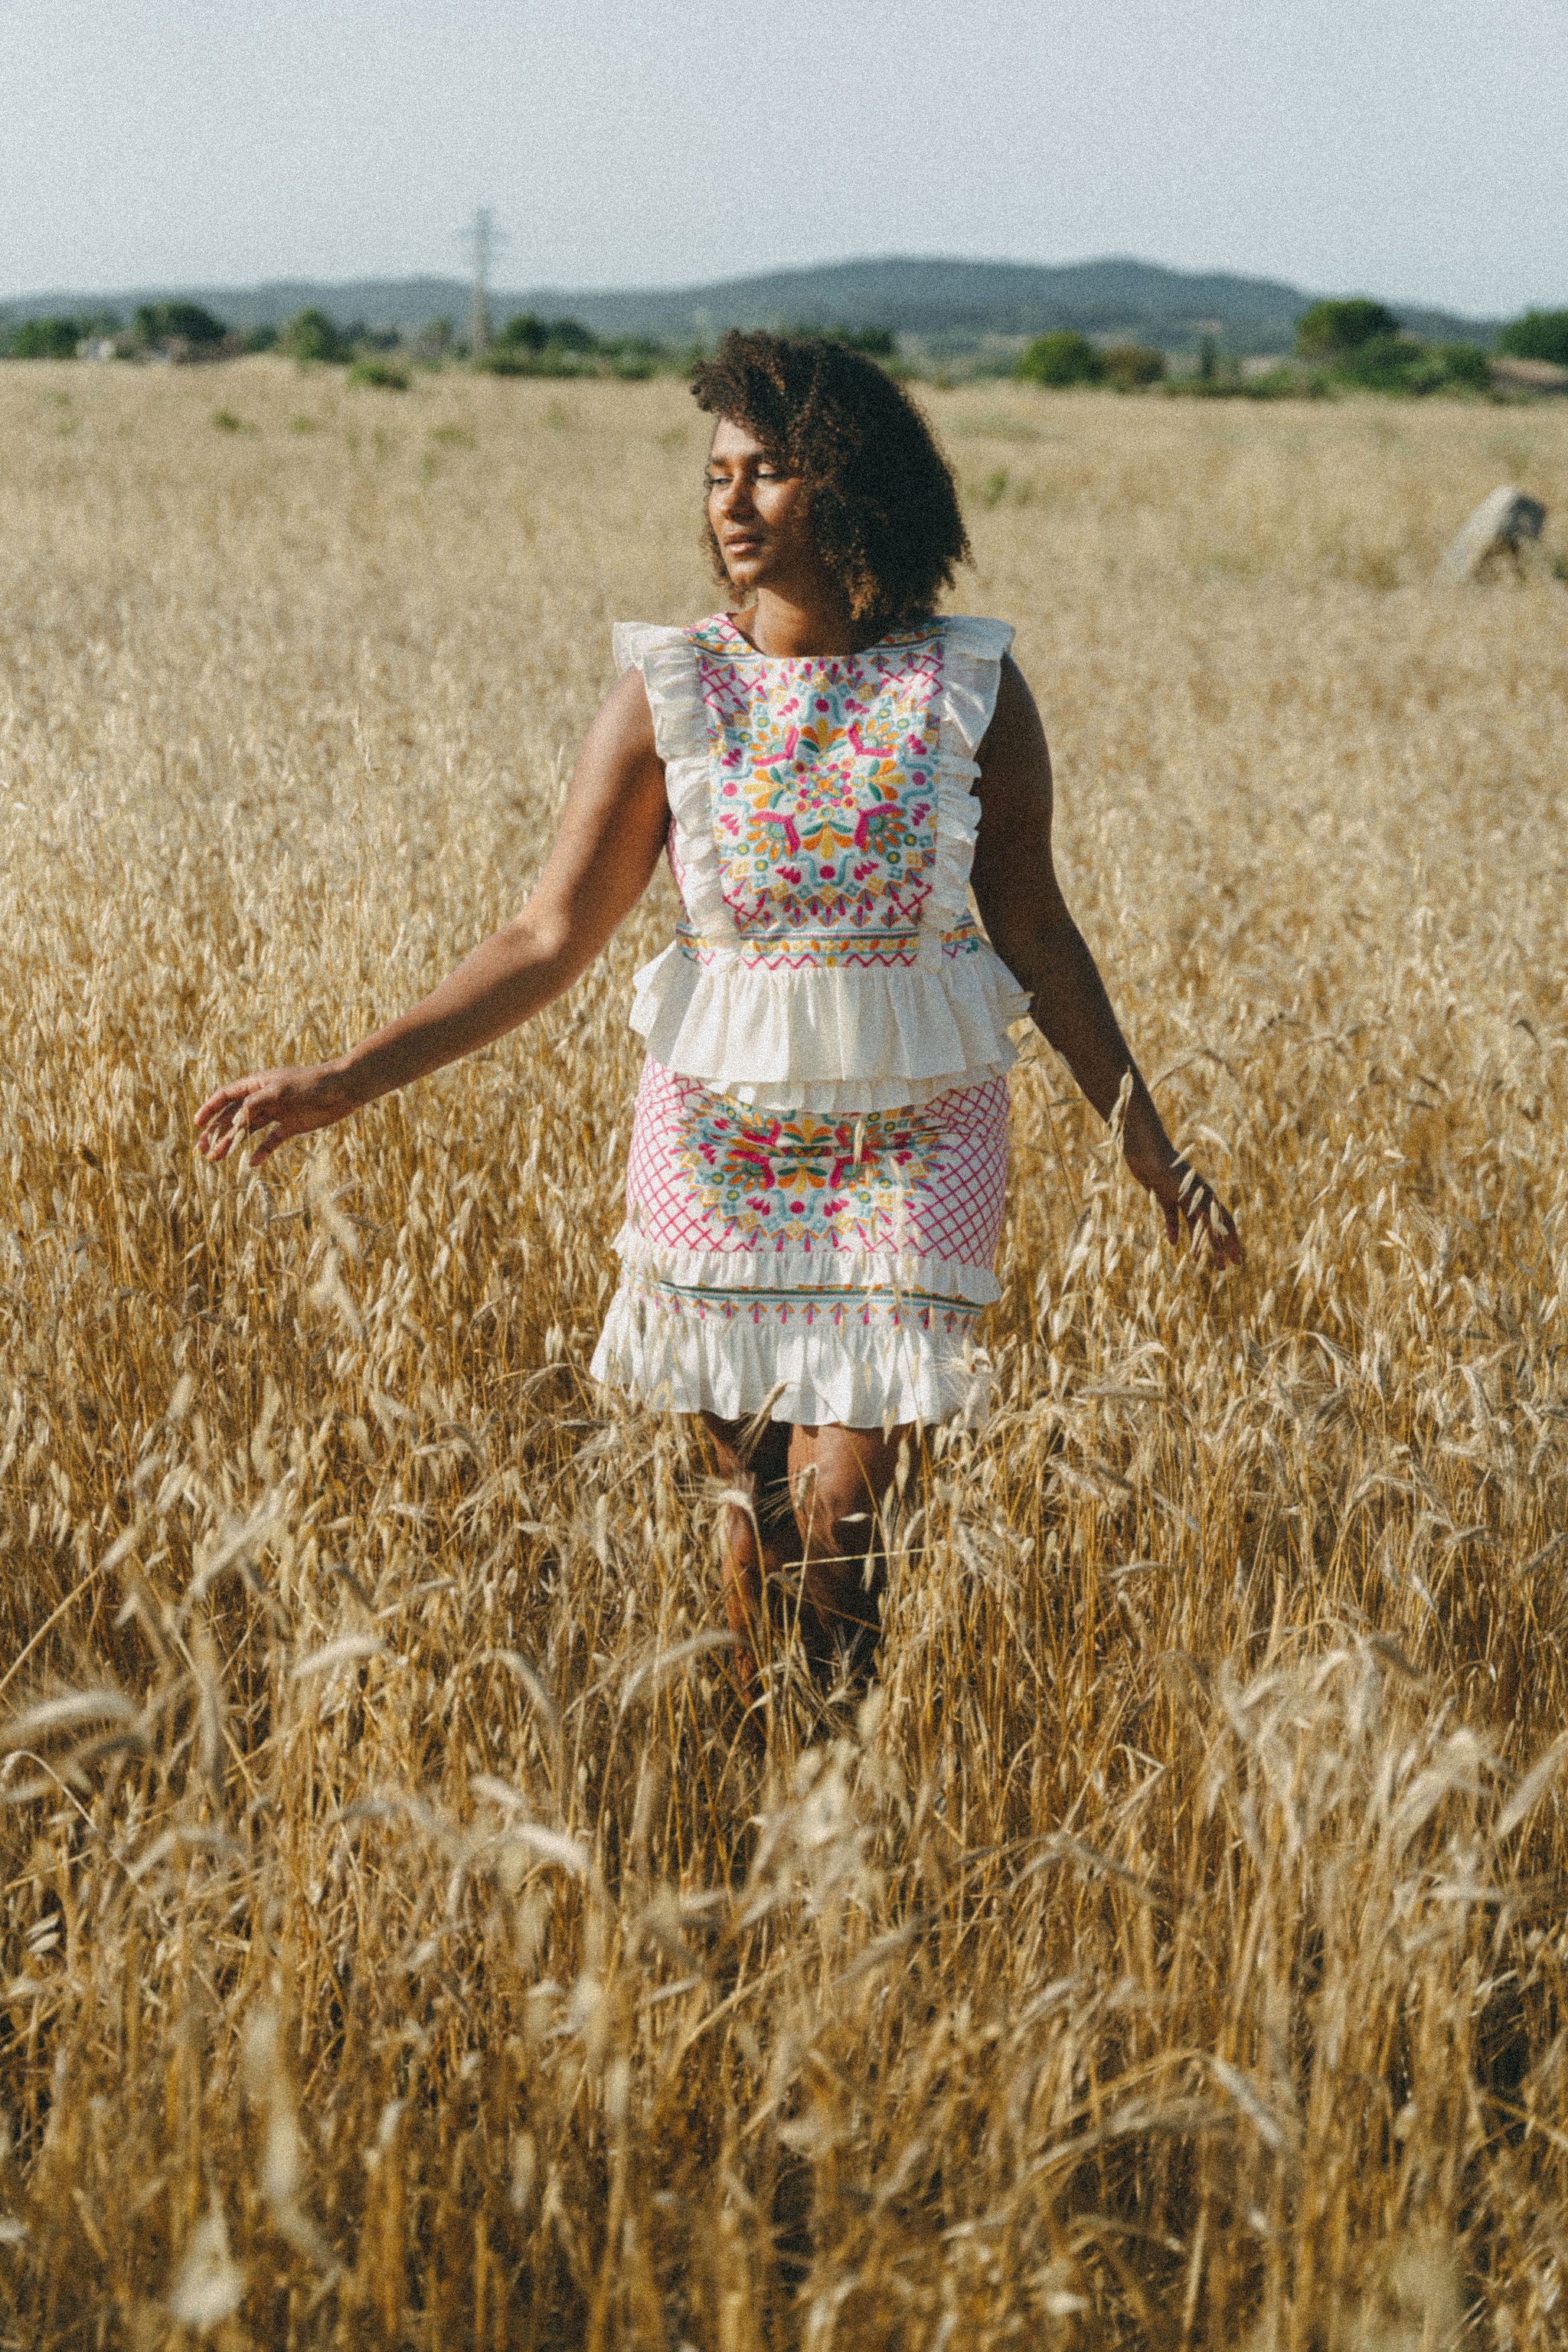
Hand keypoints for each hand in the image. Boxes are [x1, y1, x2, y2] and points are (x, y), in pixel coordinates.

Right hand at [194, 1063, 358, 1165]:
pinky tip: (251, 1162)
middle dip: (216, 1132)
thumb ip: (255, 1104)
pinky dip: (261, 1151)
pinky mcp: (291, 1126)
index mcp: (257, 1085)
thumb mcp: (279, 1090)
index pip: (226, 1096)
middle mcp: (263, 1099)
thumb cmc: (310, 1083)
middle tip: (203, 1150)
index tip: (196, 1124)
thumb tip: (235, 1120)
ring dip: (232, 1143)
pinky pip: (271, 1140)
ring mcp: (277, 1113)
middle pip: (233, 1116)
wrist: (343, 1088)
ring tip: (217, 1158)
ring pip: (248, 1130)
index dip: (209, 1109)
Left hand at [1128, 1149, 1242, 1266]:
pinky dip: (1173, 1230)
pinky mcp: (1163, 1195)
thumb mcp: (1190, 1192)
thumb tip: (1222, 1233)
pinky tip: (1173, 1244)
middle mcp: (1197, 1197)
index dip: (1232, 1243)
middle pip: (1211, 1227)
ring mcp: (1180, 1196)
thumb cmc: (1171, 1169)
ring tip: (1198, 1261)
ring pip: (1192, 1224)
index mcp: (1207, 1197)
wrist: (1147, 1150)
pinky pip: (1171, 1216)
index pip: (1224, 1224)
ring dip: (1196, 1243)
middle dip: (1218, 1249)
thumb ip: (1205, 1211)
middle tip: (1222, 1269)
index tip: (1237, 1262)